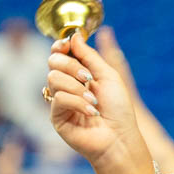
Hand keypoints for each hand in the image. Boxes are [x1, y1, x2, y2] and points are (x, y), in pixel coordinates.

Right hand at [45, 28, 152, 173]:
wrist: (120, 137)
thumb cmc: (118, 109)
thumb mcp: (108, 75)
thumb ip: (90, 56)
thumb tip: (73, 36)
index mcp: (78, 74)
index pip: (60, 54)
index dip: (61, 46)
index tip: (66, 44)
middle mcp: (66, 86)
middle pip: (54, 62)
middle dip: (72, 66)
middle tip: (89, 78)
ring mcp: (60, 102)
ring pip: (53, 78)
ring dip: (77, 87)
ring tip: (94, 100)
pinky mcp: (56, 117)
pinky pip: (58, 98)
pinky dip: (77, 102)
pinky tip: (91, 111)